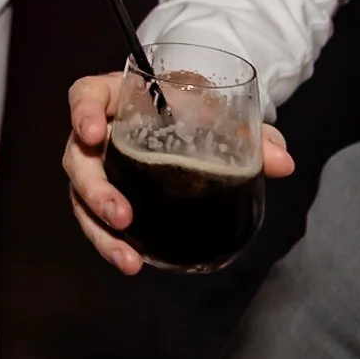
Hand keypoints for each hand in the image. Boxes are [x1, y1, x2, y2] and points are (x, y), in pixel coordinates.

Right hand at [62, 70, 292, 273]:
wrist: (194, 119)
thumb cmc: (196, 107)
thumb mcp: (221, 112)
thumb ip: (253, 134)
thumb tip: (282, 163)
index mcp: (115, 99)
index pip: (85, 97)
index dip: (82, 113)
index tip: (93, 132)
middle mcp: (97, 134)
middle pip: (77, 158)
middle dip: (95, 191)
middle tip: (122, 216)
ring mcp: (100, 167)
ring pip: (82, 198)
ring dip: (100, 230)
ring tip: (128, 259)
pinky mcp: (109, 195)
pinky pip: (98, 220)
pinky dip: (113, 242)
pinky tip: (134, 261)